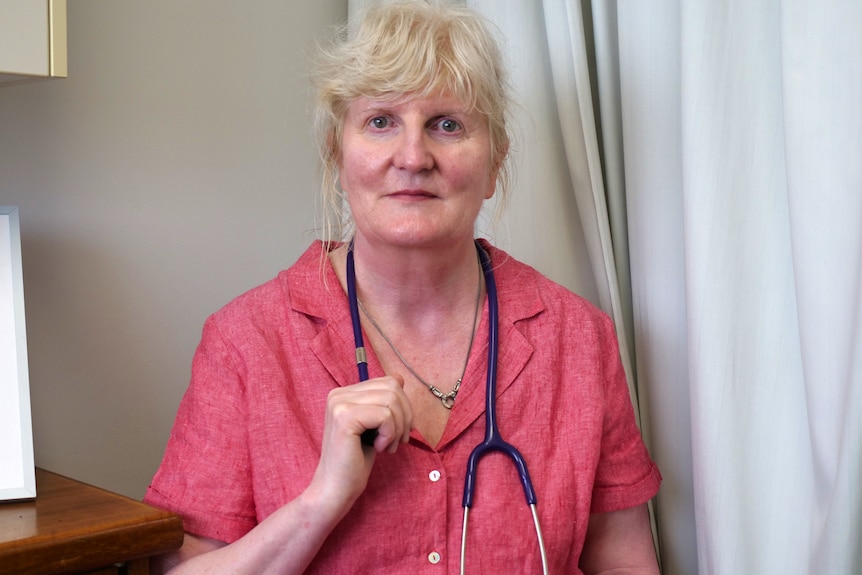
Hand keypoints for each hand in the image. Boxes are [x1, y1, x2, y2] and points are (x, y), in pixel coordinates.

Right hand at [309, 374, 412, 508]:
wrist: (336, 488)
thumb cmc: (356, 460)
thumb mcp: (374, 425)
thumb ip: (383, 402)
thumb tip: (399, 378)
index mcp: (344, 393)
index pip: (389, 381)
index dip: (403, 406)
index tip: (400, 430)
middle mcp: (338, 394)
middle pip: (392, 388)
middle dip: (405, 415)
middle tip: (398, 440)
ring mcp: (339, 404)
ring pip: (391, 400)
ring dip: (398, 427)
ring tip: (387, 446)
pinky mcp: (344, 418)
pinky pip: (385, 415)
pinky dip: (389, 434)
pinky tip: (378, 447)